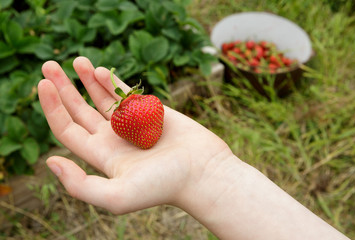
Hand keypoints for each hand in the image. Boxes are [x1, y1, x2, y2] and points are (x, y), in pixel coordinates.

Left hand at [38, 56, 230, 213]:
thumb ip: (80, 186)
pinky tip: (101, 71)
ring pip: (103, 98)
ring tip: (77, 61)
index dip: (52, 108)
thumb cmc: (163, 185)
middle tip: (48, 65)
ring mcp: (132, 123)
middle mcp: (113, 138)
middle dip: (64, 88)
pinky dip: (113, 81)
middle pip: (80, 110)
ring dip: (88, 79)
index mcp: (102, 156)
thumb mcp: (117, 196)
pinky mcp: (151, 111)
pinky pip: (128, 94)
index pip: (67, 130)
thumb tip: (51, 161)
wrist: (202, 171)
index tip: (42, 84)